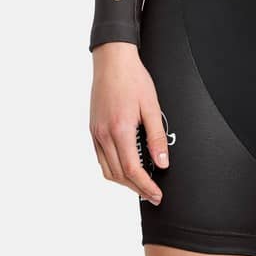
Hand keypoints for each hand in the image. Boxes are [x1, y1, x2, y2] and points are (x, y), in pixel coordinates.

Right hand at [89, 41, 170, 203]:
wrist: (112, 61)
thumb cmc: (133, 79)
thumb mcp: (152, 107)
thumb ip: (156, 137)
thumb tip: (162, 163)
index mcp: (120, 129)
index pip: (132, 169)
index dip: (145, 186)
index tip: (156, 194)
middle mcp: (104, 134)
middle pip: (118, 174)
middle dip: (136, 188)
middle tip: (153, 195)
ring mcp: (95, 133)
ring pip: (107, 170)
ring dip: (124, 182)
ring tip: (141, 184)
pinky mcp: (92, 129)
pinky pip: (100, 158)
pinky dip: (113, 169)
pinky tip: (125, 168)